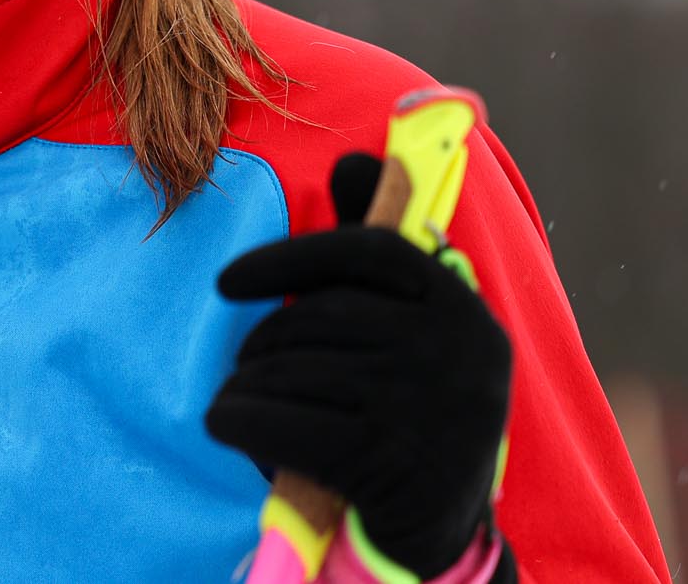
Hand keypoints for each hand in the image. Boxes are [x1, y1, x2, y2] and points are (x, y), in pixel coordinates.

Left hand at [206, 152, 512, 577]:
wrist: (441, 530)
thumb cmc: (408, 411)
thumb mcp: (411, 330)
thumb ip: (378, 253)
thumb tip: (355, 157)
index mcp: (461, 304)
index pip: (367, 249)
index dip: (288, 258)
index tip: (226, 282)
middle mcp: (457, 348)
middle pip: (318, 314)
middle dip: (264, 342)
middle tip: (246, 366)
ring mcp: (426, 405)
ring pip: (292, 368)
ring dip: (246, 385)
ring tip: (242, 399)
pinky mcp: (387, 460)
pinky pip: (280, 420)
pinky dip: (238, 420)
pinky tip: (227, 424)